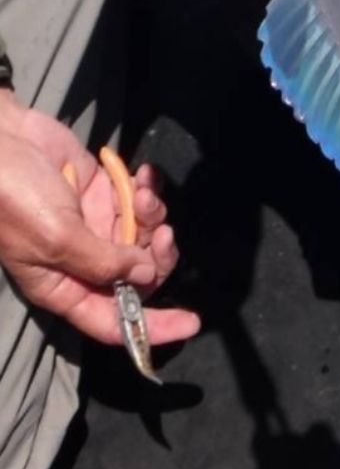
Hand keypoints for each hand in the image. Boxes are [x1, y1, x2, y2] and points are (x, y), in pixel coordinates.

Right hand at [0, 98, 199, 345]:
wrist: (0, 141)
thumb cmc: (14, 198)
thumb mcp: (56, 238)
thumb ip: (102, 262)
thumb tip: (146, 276)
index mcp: (64, 286)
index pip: (113, 321)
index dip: (152, 328)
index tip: (191, 322)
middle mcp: (82, 260)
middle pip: (138, 276)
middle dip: (159, 258)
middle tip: (163, 234)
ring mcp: (94, 224)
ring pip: (144, 234)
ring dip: (153, 216)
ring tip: (143, 194)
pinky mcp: (101, 191)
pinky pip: (139, 199)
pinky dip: (149, 190)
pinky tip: (145, 175)